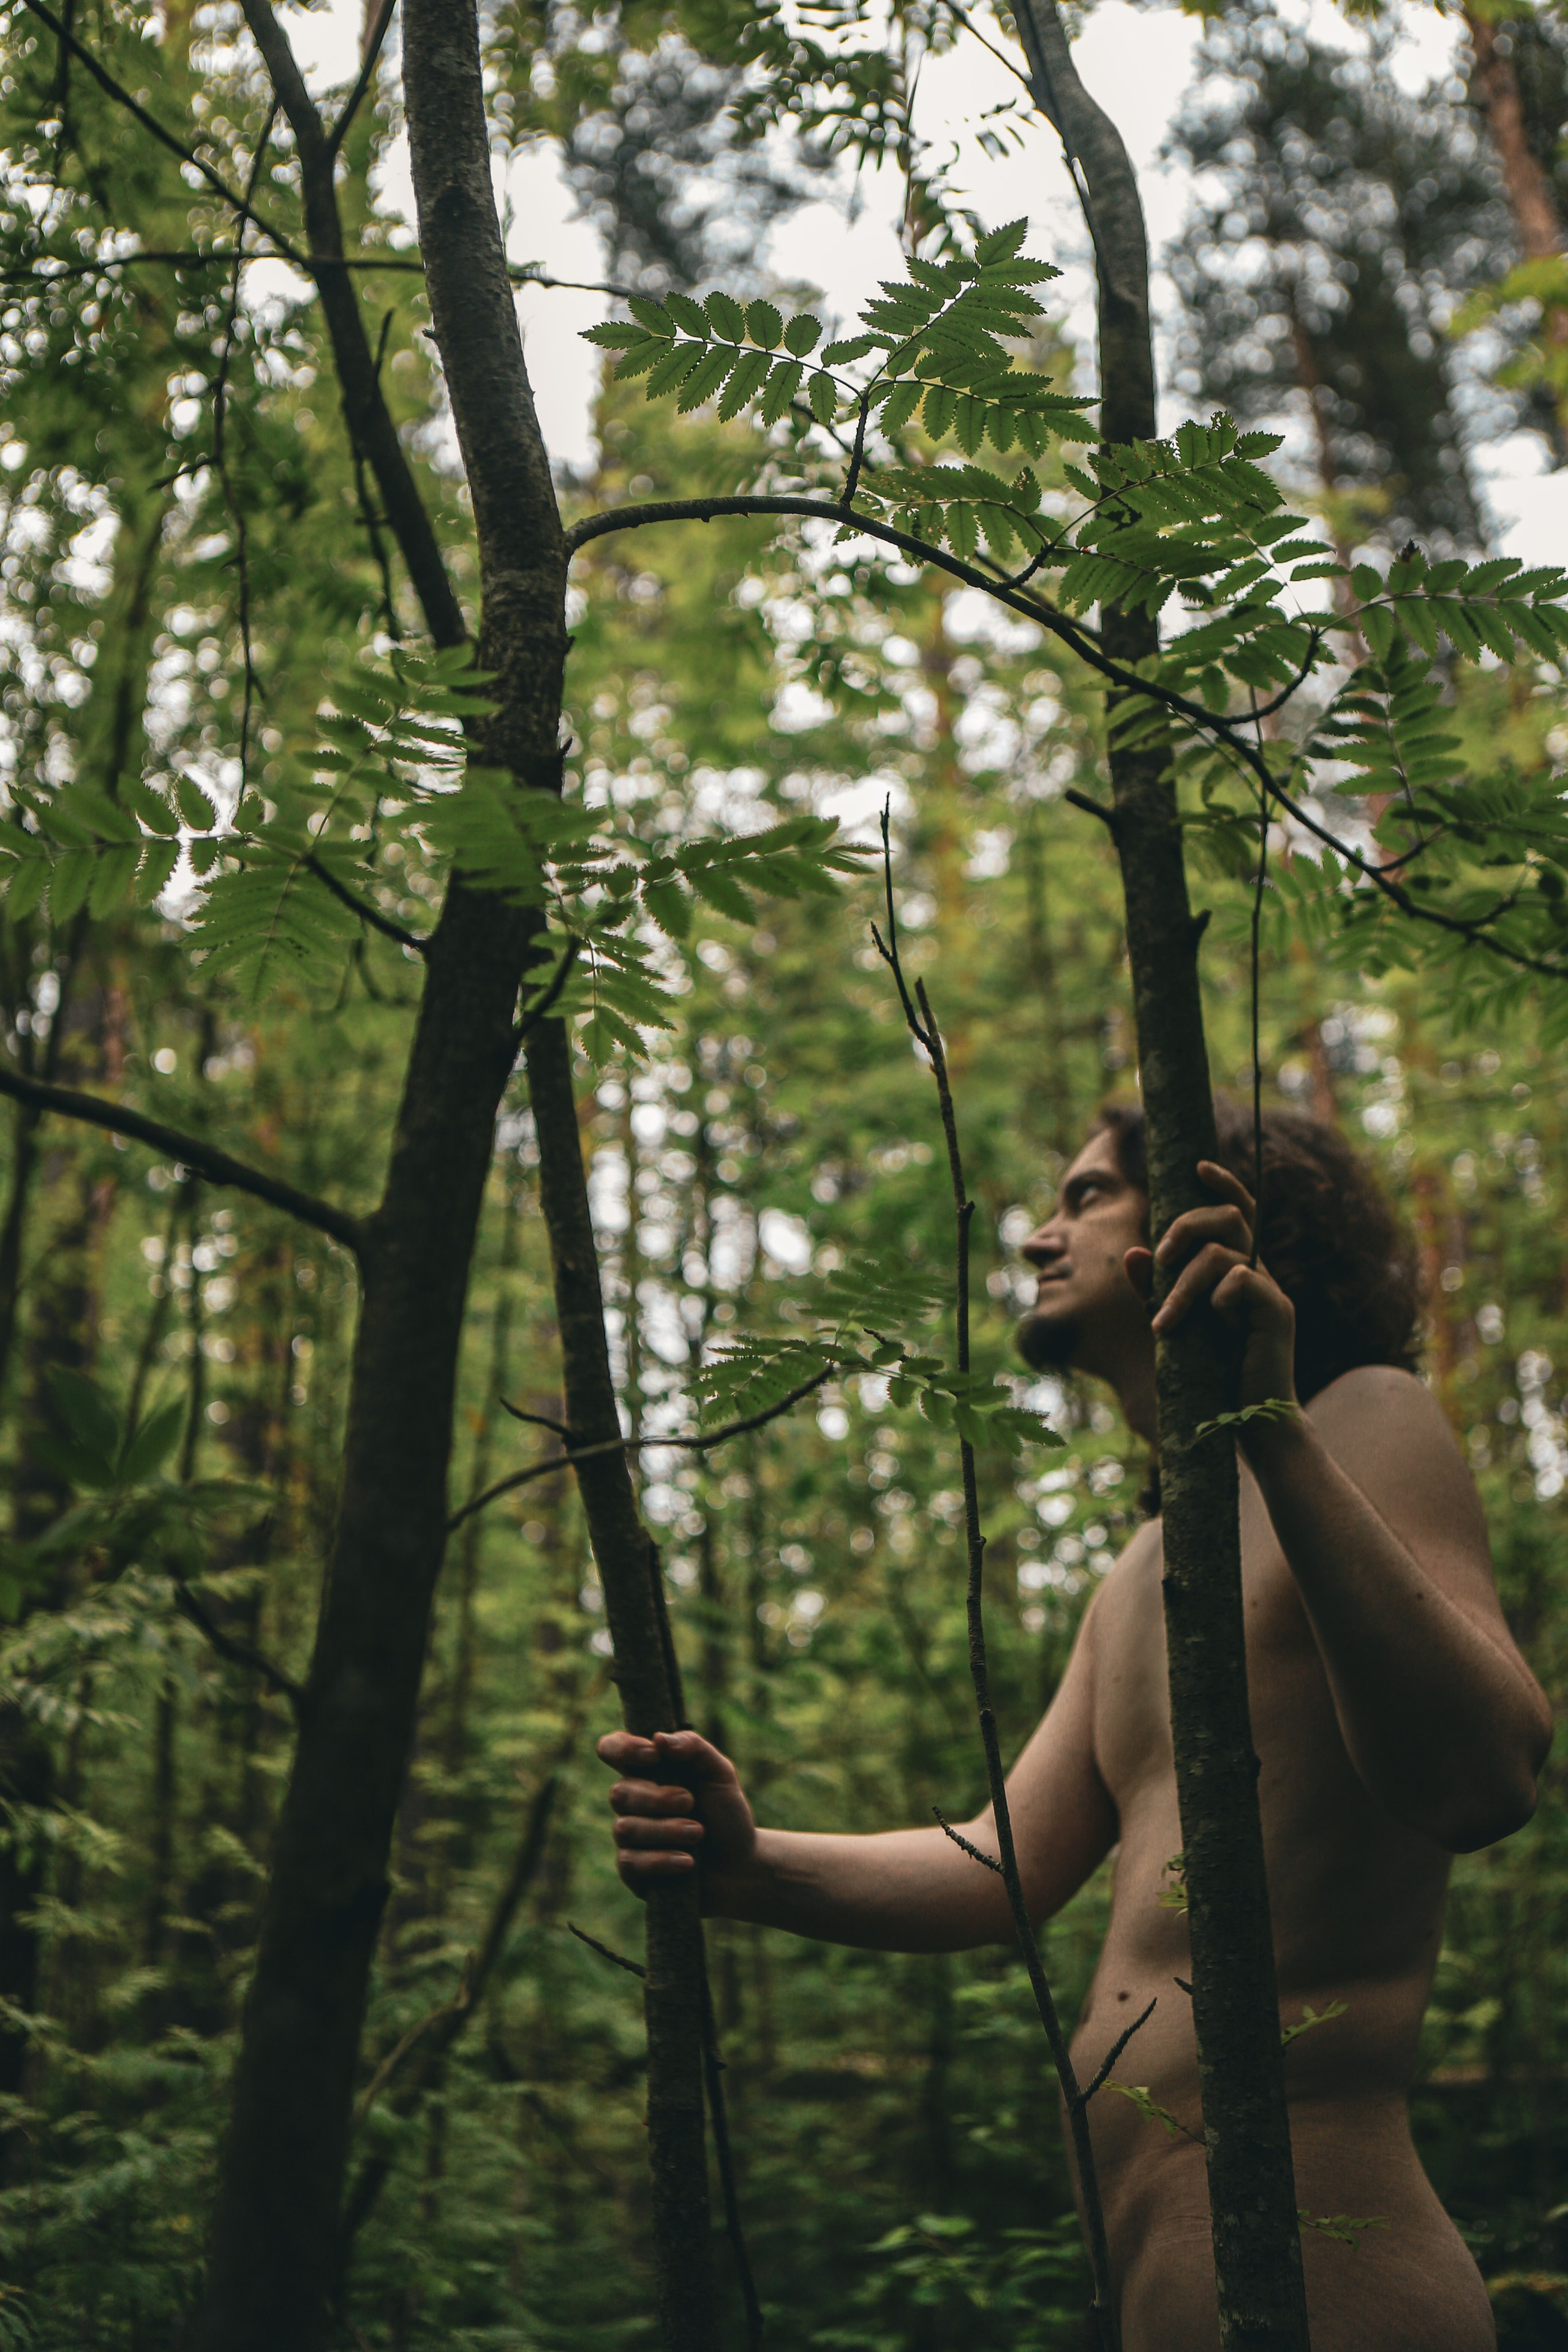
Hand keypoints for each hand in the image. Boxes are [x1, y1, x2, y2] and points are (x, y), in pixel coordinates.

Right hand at [597, 1727, 757, 1898]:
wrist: (741, 1865)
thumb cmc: (726, 1814)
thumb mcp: (720, 1774)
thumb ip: (694, 1748)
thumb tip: (658, 1738)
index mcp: (647, 1772)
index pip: (612, 1749)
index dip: (623, 1748)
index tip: (654, 1755)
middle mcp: (633, 1802)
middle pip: (618, 1792)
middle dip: (657, 1798)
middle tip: (690, 1802)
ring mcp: (629, 1838)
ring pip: (625, 1828)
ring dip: (667, 1829)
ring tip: (698, 1833)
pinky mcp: (632, 1871)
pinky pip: (630, 1862)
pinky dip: (662, 1860)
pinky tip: (687, 1861)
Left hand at [1124, 1160, 1297, 1422]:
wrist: (1245, 1419)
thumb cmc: (1211, 1373)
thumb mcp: (1176, 1324)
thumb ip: (1156, 1289)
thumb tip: (1134, 1252)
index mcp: (1237, 1268)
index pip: (1237, 1211)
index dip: (1223, 1184)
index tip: (1197, 1167)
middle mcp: (1256, 1272)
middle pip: (1229, 1216)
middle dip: (1185, 1226)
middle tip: (1160, 1258)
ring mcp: (1269, 1290)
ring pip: (1224, 1252)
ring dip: (1183, 1284)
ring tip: (1166, 1323)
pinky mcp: (1277, 1312)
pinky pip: (1243, 1279)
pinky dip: (1218, 1297)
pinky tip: (1214, 1323)